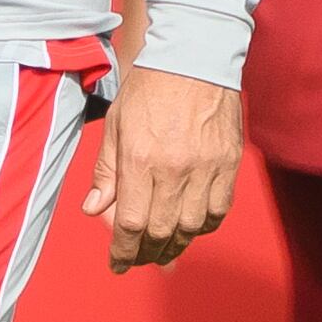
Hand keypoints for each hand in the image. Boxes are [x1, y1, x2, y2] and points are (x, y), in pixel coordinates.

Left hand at [85, 68, 240, 271]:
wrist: (194, 57)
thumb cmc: (149, 88)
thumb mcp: (117, 125)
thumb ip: (106, 171)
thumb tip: (94, 209)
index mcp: (140, 159)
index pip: (130, 222)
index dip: (123, 252)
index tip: (117, 264)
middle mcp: (174, 168)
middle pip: (161, 232)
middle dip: (146, 254)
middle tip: (138, 259)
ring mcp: (206, 167)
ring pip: (191, 227)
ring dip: (175, 245)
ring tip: (162, 249)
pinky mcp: (228, 163)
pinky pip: (218, 211)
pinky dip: (203, 226)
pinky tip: (190, 226)